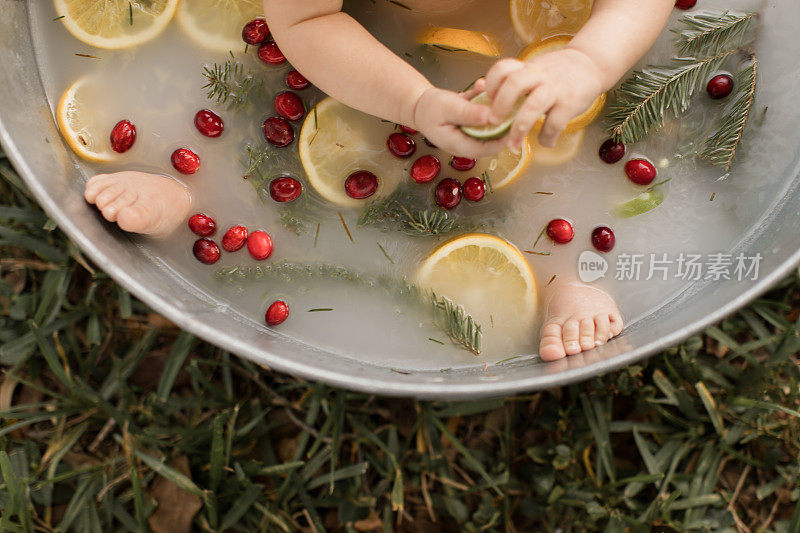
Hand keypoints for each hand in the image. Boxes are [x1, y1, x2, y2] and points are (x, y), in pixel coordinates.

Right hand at [411, 81, 508, 158]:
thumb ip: (468, 114)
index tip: (514, 120)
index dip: (504, 137)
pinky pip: (484, 118)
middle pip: (493, 139)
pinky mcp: (471, 125)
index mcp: (460, 145)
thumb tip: (490, 117)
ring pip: (490, 127)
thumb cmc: (430, 108)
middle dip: (503, 122)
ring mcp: (470, 135)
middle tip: (513, 103)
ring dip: (494, 110)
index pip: (489, 148)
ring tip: (495, 93)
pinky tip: (481, 88)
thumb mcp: (449, 108)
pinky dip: (485, 103)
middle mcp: (467, 144)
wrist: (418, 105)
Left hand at [483, 48, 603, 148]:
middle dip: (500, 105)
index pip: (503, 68)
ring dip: (520, 127)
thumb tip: (484, 95)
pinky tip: (544, 141)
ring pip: (533, 105)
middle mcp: (539, 76)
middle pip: (515, 84)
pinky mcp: (570, 103)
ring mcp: (555, 89)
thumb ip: (514, 82)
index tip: (488, 100)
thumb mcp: (534, 70)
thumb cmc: (556, 73)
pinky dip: (547, 137)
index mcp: (527, 68)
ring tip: (513, 145)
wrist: (591, 65)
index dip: (491, 84)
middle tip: (493, 123)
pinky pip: (555, 123)